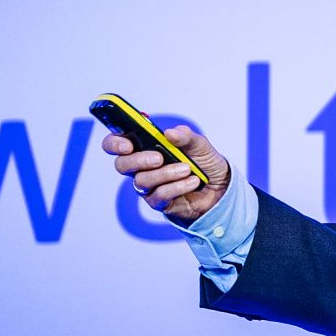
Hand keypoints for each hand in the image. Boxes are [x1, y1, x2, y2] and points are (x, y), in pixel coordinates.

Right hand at [100, 123, 231, 222]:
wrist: (221, 186)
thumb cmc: (205, 162)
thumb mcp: (200, 145)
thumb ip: (186, 136)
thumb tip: (170, 133)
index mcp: (146, 147)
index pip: (116, 143)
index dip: (114, 143)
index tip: (127, 145)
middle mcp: (142, 166)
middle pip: (121, 164)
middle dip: (138, 160)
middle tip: (159, 158)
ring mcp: (148, 185)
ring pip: (141, 181)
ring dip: (166, 173)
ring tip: (188, 169)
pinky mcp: (158, 202)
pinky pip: (158, 195)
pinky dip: (177, 187)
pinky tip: (192, 181)